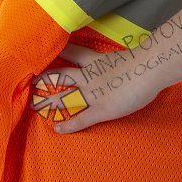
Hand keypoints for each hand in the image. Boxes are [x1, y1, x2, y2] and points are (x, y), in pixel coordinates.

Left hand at [31, 40, 161, 133]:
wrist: (150, 68)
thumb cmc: (143, 60)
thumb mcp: (125, 55)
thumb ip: (116, 60)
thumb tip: (119, 61)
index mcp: (96, 60)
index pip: (72, 52)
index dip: (58, 53)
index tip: (45, 52)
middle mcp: (90, 75)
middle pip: (61, 74)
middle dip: (45, 79)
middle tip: (31, 82)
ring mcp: (93, 93)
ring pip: (65, 96)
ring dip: (49, 102)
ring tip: (35, 106)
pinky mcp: (101, 109)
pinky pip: (81, 119)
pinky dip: (68, 125)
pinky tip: (57, 129)